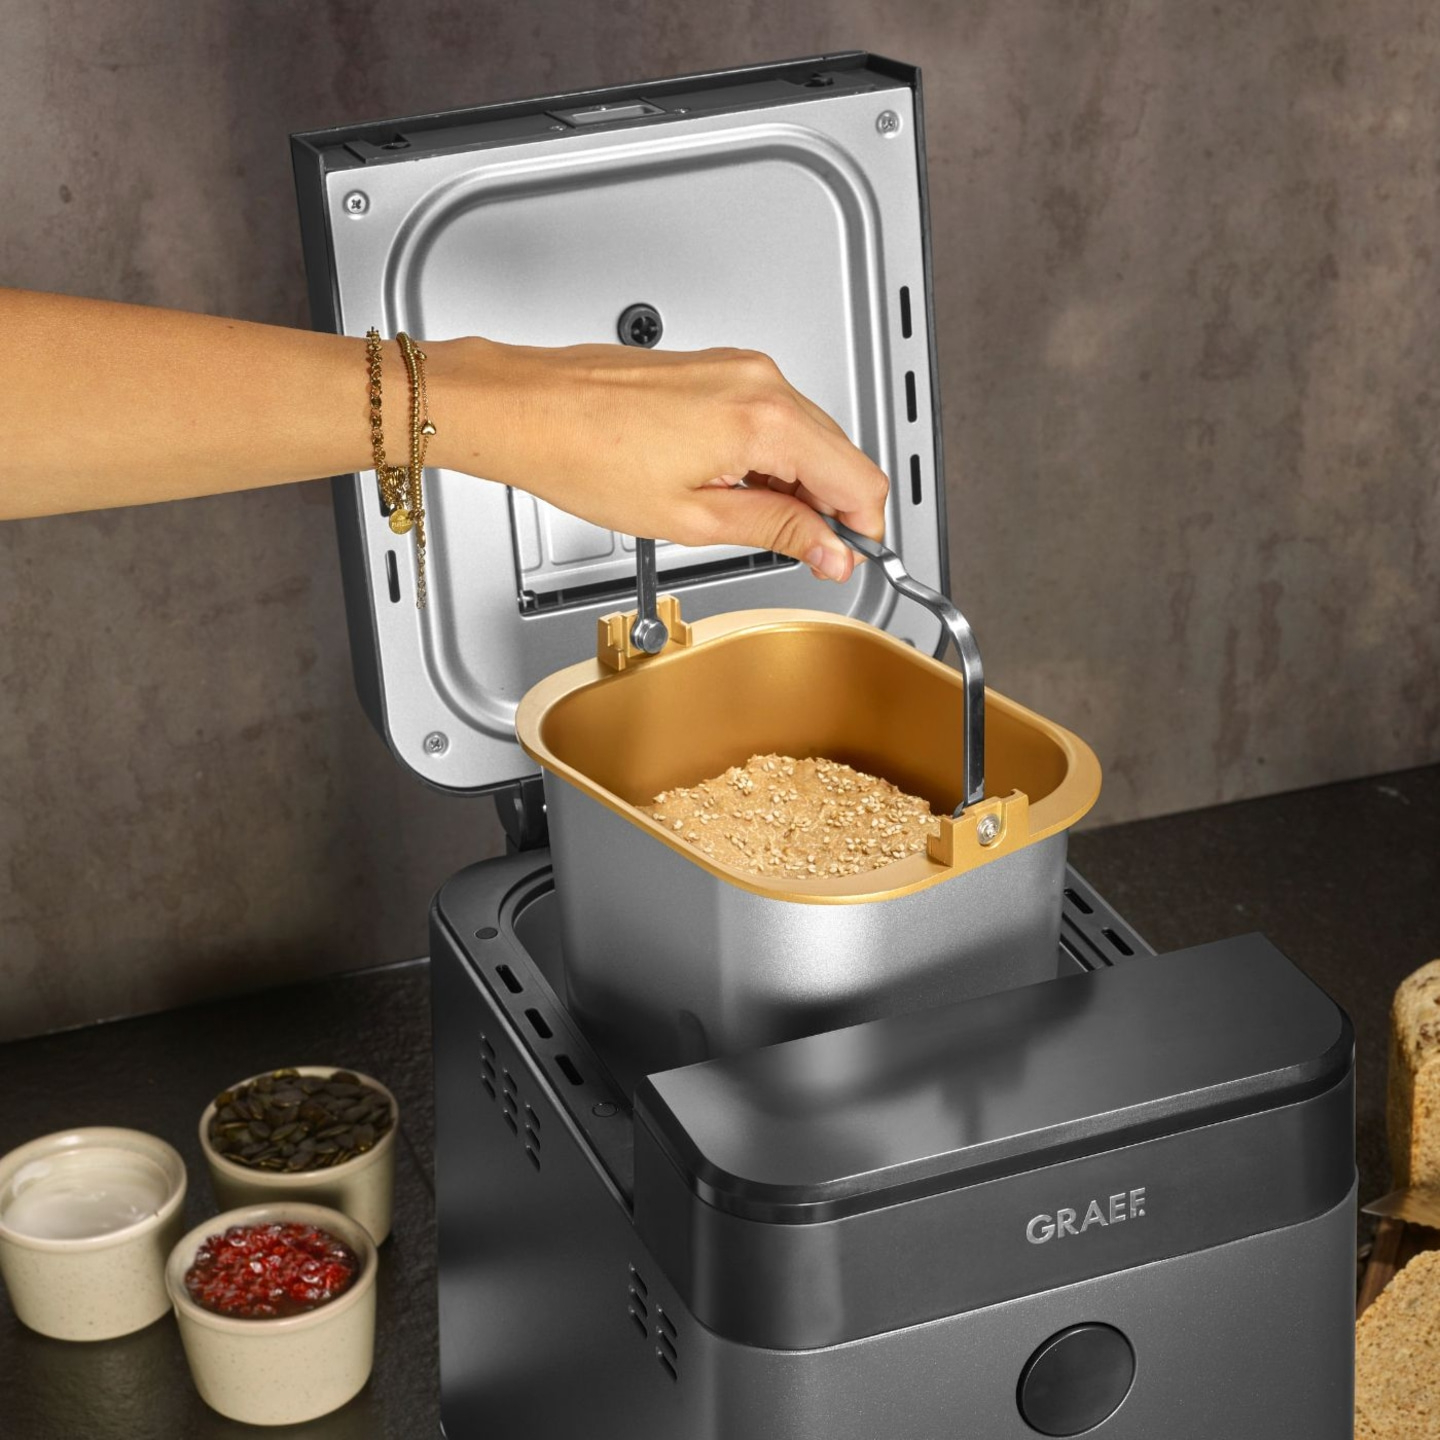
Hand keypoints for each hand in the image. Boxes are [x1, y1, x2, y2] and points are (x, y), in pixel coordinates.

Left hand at [426, 338, 888, 581]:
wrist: (529, 410)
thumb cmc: (587, 456)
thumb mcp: (694, 518)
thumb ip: (777, 530)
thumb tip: (831, 549)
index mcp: (765, 418)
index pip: (859, 478)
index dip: (861, 529)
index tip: (845, 558)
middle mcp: (761, 380)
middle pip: (841, 453)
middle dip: (832, 508)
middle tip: (804, 553)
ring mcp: (740, 367)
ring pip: (810, 434)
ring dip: (800, 483)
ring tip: (751, 521)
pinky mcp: (718, 367)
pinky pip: (774, 414)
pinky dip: (771, 456)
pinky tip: (734, 487)